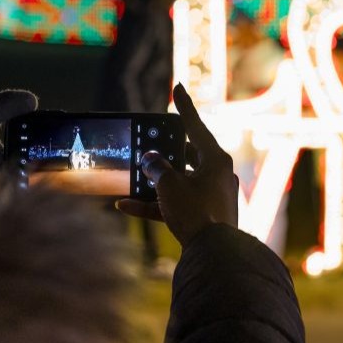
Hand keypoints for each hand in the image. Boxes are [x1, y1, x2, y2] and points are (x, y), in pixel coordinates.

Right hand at [116, 84, 238, 245]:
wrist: (213, 254)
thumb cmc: (197, 213)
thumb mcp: (170, 185)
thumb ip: (156, 168)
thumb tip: (150, 159)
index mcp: (216, 160)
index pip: (196, 127)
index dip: (184, 107)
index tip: (178, 87)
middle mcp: (217, 174)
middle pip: (186, 155)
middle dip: (162, 152)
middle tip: (147, 143)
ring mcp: (210, 195)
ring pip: (178, 180)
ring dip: (154, 180)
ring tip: (132, 176)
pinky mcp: (202, 215)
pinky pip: (175, 203)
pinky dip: (154, 203)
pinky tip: (126, 205)